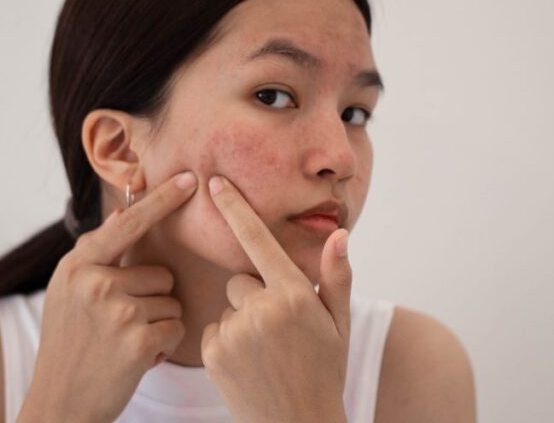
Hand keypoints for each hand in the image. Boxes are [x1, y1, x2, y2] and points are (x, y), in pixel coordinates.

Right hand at [18, 171, 197, 422]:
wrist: (59, 402)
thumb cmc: (68, 345)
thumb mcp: (66, 293)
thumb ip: (94, 255)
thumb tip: (122, 213)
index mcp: (78, 266)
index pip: (128, 224)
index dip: (161, 200)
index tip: (188, 179)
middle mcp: (96, 283)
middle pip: (160, 273)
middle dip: (151, 300)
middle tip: (120, 326)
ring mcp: (117, 312)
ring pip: (171, 301)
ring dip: (157, 324)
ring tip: (124, 343)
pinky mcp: (138, 341)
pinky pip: (175, 328)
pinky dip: (163, 347)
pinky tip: (135, 360)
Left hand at [200, 175, 351, 422]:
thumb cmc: (324, 371)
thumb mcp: (340, 324)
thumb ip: (336, 277)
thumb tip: (340, 234)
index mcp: (294, 295)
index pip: (258, 240)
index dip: (235, 209)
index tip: (215, 183)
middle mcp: (261, 309)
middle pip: (241, 278)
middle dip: (254, 295)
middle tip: (278, 329)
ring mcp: (235, 332)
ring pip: (228, 306)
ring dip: (242, 320)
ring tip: (265, 351)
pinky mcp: (213, 353)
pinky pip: (214, 329)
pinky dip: (227, 342)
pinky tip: (248, 363)